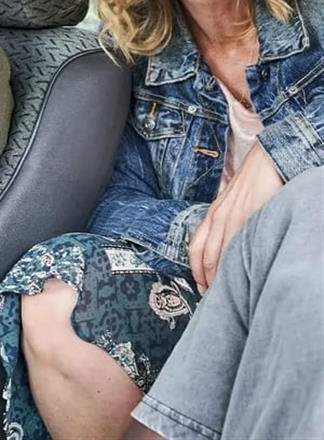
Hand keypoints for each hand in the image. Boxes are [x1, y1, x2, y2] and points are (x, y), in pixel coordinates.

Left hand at [189, 143, 282, 293]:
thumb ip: (226, 226)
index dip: (195, 272)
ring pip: (219, 255)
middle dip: (206, 281)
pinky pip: (237, 245)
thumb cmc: (251, 184)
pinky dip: (234, 264)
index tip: (201, 288)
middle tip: (212, 300)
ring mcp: (232, 217)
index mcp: (212, 214)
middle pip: (205, 257)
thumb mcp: (231, 205)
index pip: (196, 248)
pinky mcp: (248, 216)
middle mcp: (217, 217)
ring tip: (225, 295)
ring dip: (219, 278)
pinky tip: (239, 277)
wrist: (265, 161)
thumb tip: (225, 250)